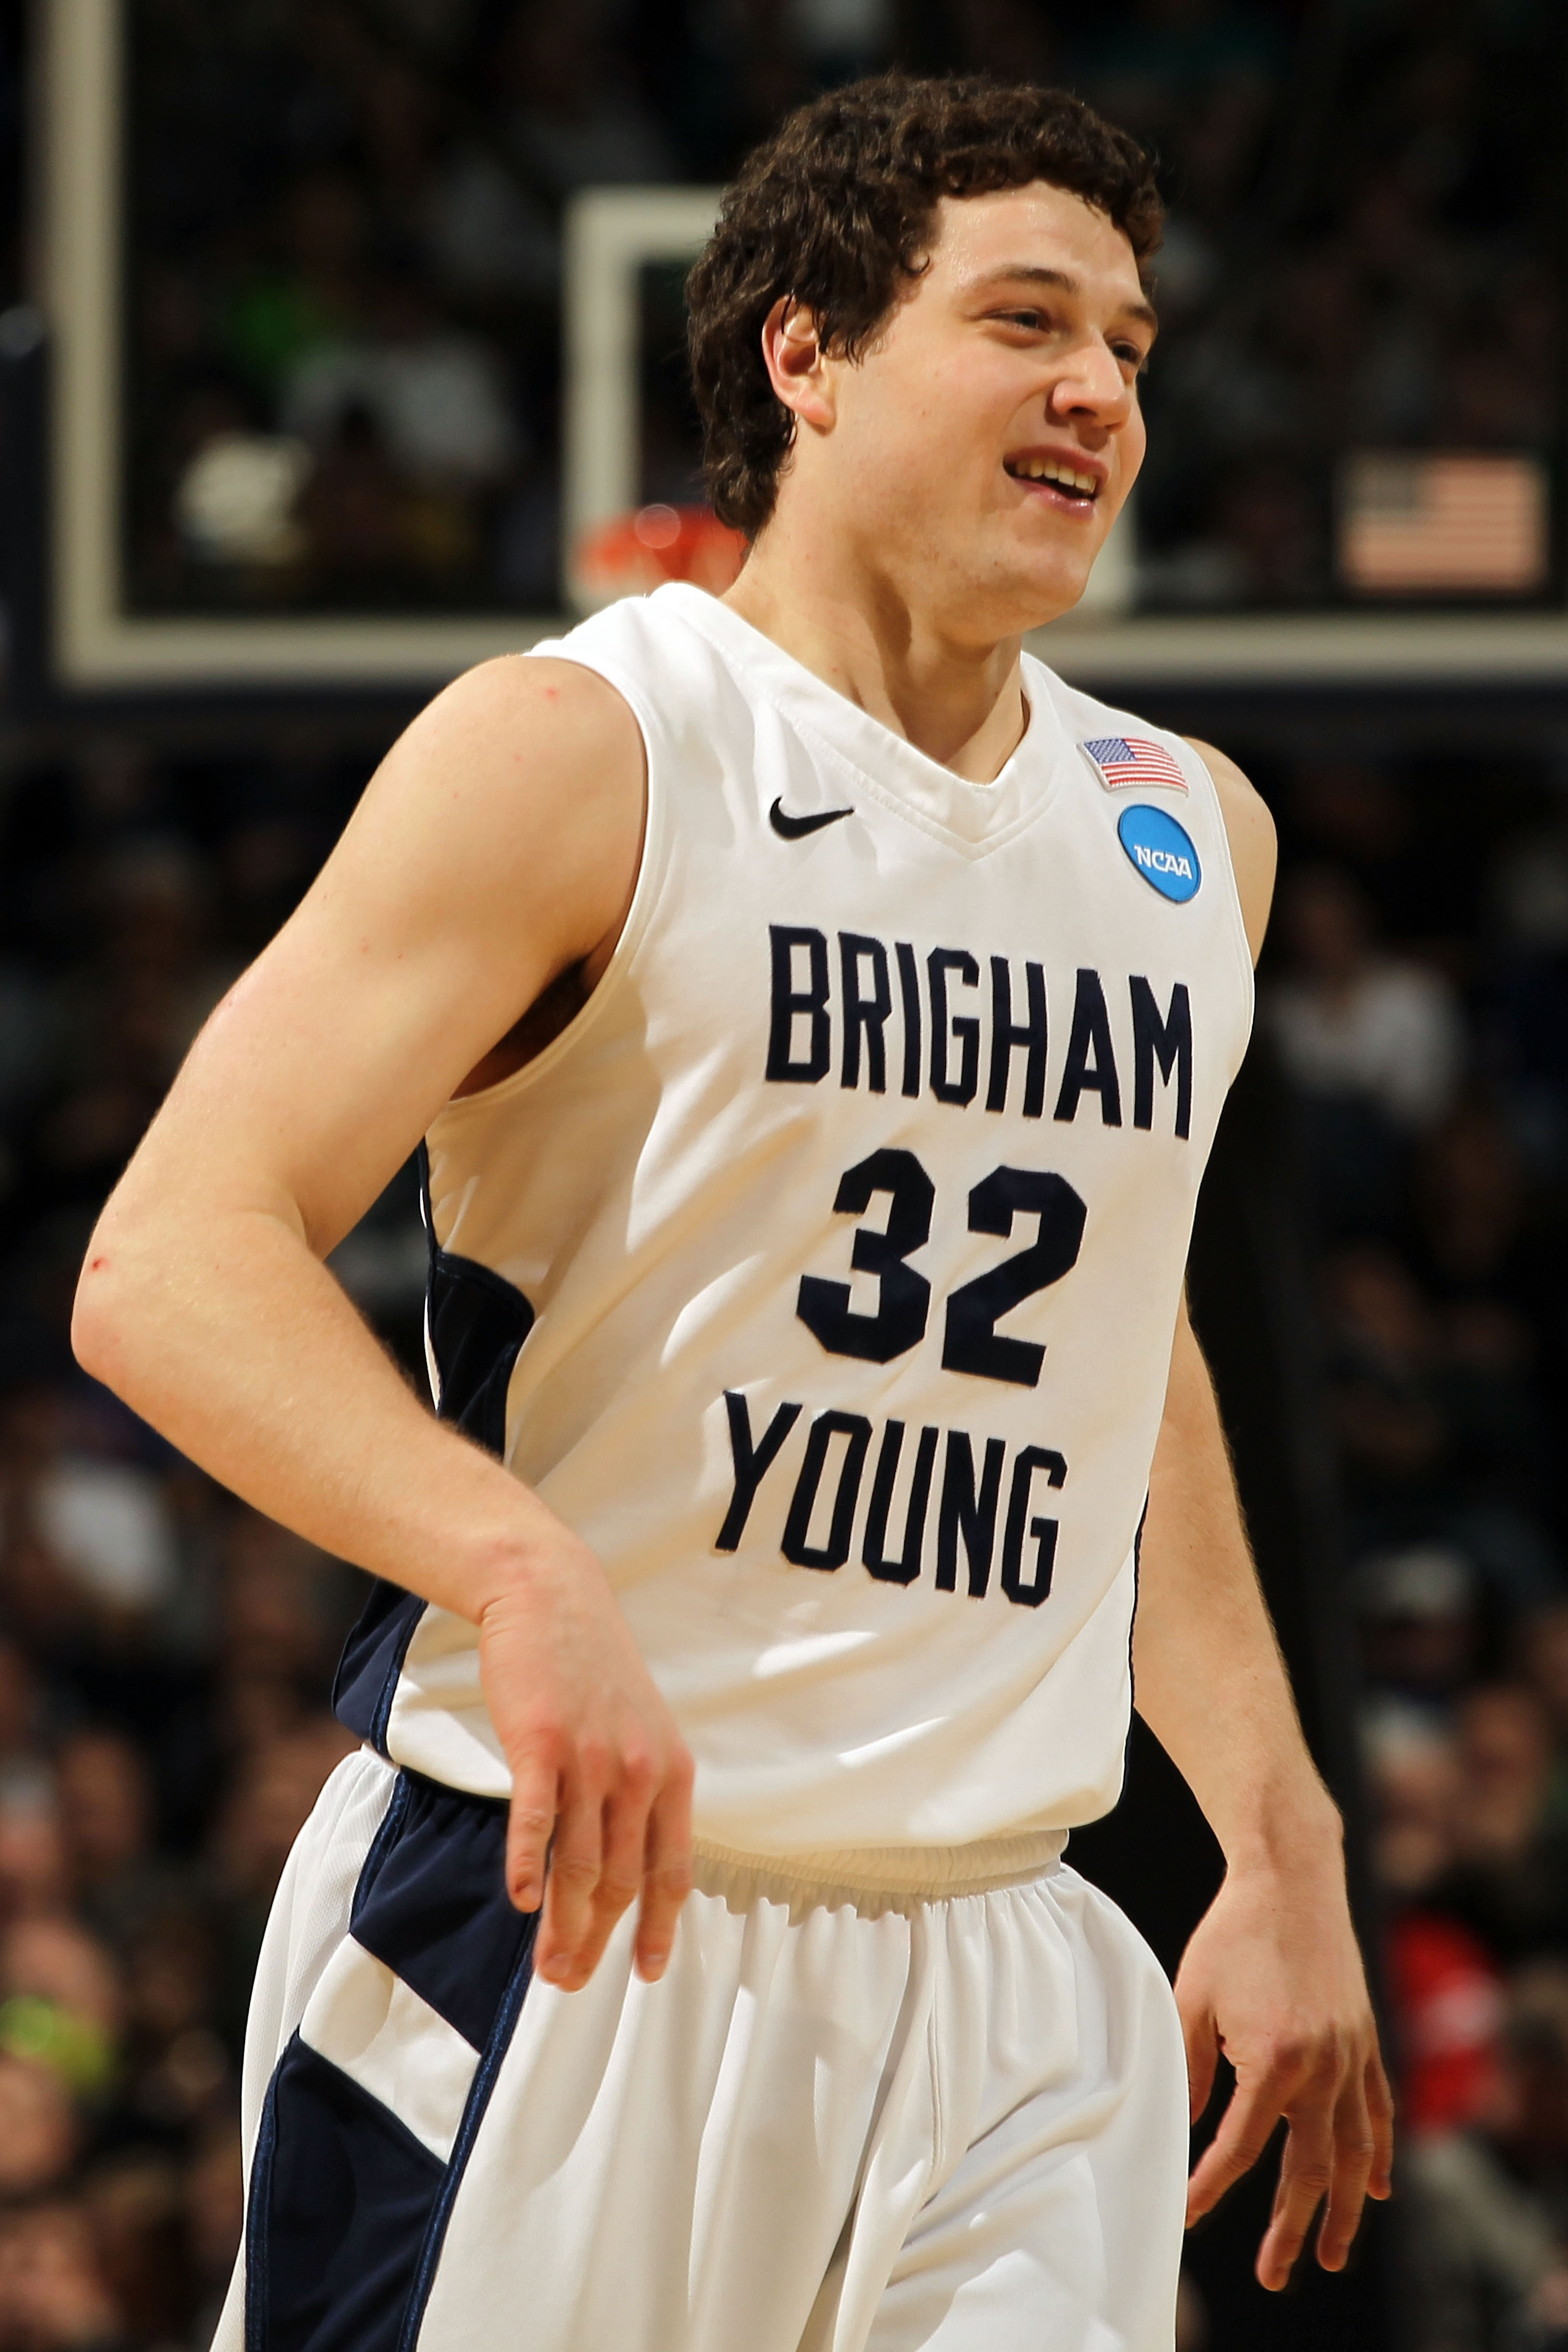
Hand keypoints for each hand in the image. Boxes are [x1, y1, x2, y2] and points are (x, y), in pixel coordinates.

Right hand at [478, 1533, 693, 1992]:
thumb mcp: (637, 1727)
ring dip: (562, 1924)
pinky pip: (536, 1820)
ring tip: (545, 1966)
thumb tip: (625, 1857)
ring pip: (579, 1863)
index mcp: (671, 1771)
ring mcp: (590, 1758)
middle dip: (598, 1940)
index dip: (659, 1926)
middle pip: (621, 1879)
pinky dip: (526, 1865)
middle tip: (569, 1981)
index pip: (671, 1869)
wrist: (551, 1596)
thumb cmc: (589, 1666)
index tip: (646, 1972)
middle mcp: (639, 1770)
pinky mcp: (540, 1743)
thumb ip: (638, 1789)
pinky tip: (519, 1900)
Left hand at [1177, 1847, 1393, 2288]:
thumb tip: (1191, 2125)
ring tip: (1333, 2254)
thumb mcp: (1191, 1998)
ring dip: (1344, 2208)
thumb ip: (1189, 2067)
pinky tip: (1376, 2189)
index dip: (1211, 2186)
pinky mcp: (1366, 2039)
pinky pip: (1378, 2110)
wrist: (1289, 1880)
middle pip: (1308, 2167)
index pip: (1240, 2145)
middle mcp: (1323, 2067)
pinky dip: (1378, 2153)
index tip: (1188, 2215)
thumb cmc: (1232, 1934)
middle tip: (1275, 2273)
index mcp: (1274, 2060)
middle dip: (1292, 2227)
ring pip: (1353, 2152)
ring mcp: (1352, 2055)